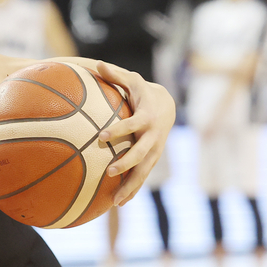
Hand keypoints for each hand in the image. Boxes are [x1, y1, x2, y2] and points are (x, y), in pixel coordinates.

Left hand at [94, 61, 175, 204]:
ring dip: (131, 186)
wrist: (168, 105)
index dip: (118, 130)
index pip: (132, 125)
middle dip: (126, 164)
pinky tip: (119, 203)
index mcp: (146, 117)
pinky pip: (143, 176)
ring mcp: (155, 150)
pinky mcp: (152, 159)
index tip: (102, 135)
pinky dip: (133, 189)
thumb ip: (115, 74)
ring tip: (115, 203)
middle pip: (141, 154)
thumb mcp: (132, 80)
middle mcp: (153, 137)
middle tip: (108, 172)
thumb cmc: (143, 92)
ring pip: (144, 171)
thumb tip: (98, 63)